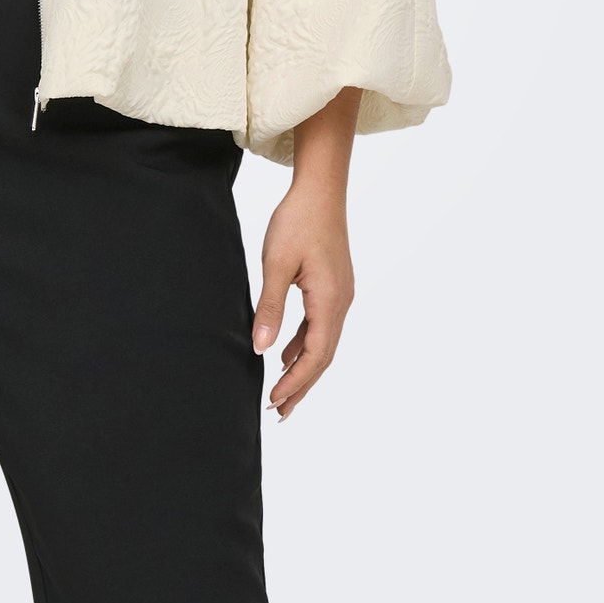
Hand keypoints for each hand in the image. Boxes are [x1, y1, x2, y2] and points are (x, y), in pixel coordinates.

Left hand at [251, 182, 354, 420]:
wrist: (321, 189)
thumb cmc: (297, 220)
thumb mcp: (277, 264)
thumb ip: (270, 308)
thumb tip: (262, 349)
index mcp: (330, 301)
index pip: (316, 356)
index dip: (296, 382)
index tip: (274, 402)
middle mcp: (341, 303)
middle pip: (323, 356)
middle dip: (302, 386)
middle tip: (280, 413)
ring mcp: (340, 295)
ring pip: (323, 343)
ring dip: (304, 368)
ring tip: (283, 392)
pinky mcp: (334, 286)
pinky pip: (320, 325)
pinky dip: (305, 344)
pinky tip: (287, 353)